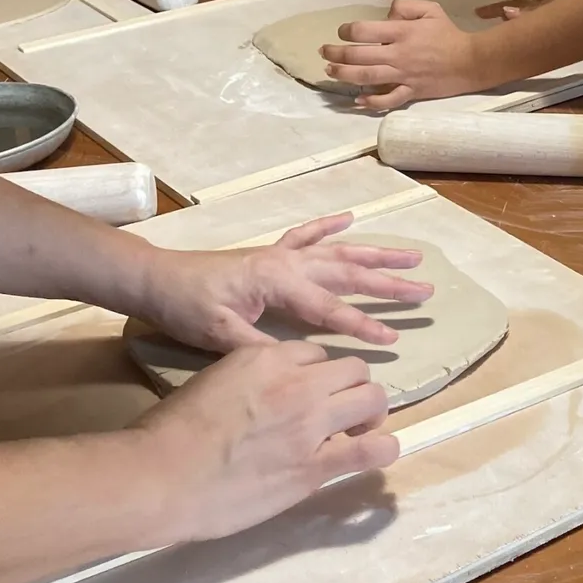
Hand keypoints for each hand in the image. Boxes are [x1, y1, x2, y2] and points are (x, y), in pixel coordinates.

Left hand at [137, 213, 432, 352]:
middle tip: (425, 290)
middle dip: (388, 283)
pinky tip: (350, 218)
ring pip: (339, 252)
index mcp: (278, 281)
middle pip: (348, 273)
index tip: (393, 340)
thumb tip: (302, 364)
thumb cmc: (186, 308)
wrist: (156, 280)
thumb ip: (263, 349)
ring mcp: (281, 254)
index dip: (362, 325)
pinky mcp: (270, 254)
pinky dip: (329, 226)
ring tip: (412, 255)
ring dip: (376, 253)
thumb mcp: (220, 337)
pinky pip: (307, 236)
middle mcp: (288, 263)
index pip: (330, 308)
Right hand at [137, 341, 397, 541]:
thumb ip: (252, 380)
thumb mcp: (215, 381)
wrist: (159, 477)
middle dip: (352, 388)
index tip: (311, 393)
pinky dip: (382, 449)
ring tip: (361, 430)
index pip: (316, 353)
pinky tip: (378, 452)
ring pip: (372, 398)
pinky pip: (371, 450)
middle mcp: (295, 383)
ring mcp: (309, 425)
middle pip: (354, 369)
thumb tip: (270, 396)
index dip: (318, 374)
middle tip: (343, 412)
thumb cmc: (171, 432)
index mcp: (265, 358)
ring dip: (371, 413)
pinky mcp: (314, 466)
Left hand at [320, 0, 489, 110]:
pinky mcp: (411, 92)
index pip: (363, 31)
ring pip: (366, 77)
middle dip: (336, 54)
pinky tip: (358, 100)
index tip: (342, 32)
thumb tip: (385, 14)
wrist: (470, 61)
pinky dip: (371, 102)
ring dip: (344, 75)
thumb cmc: (449, 34)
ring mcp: (403, 76)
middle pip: (358, 56)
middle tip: (325, 52)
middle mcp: (398, 54)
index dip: (346, 31)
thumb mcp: (430, 8)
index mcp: (402, 32)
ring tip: (331, 72)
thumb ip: (404, 6)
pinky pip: (387, 100)